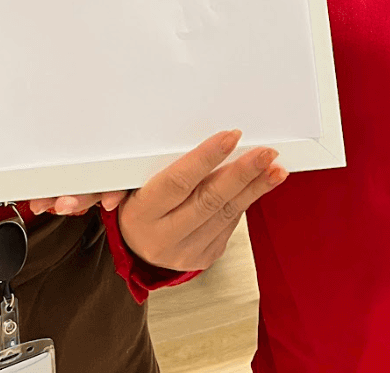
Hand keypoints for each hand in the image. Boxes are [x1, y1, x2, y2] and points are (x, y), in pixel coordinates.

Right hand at [28, 131, 288, 269]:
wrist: (136, 254)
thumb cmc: (130, 206)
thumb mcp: (124, 187)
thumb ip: (123, 175)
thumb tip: (114, 161)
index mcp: (143, 214)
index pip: (178, 183)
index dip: (205, 158)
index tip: (230, 135)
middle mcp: (167, 236)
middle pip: (210, 199)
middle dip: (241, 172)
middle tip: (265, 151)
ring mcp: (190, 249)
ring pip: (228, 212)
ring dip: (255, 186)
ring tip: (275, 165)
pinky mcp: (208, 254)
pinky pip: (232, 222)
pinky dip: (250, 198)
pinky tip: (265, 180)